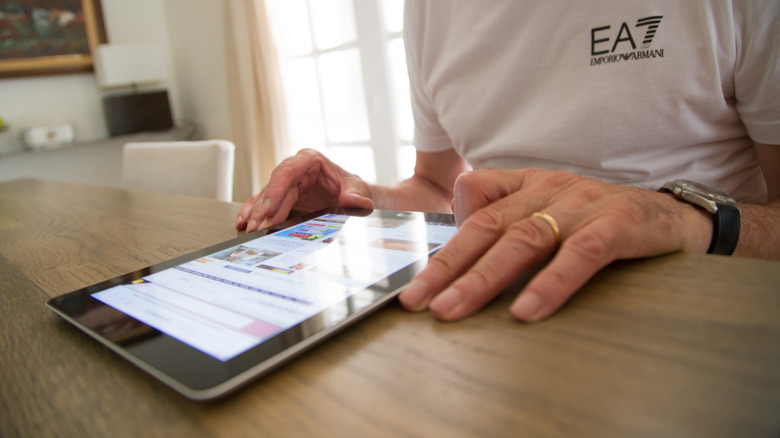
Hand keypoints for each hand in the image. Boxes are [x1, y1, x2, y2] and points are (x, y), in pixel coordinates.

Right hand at [236, 149, 373, 232]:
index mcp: (309, 159)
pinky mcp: (282, 197)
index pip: (287, 171)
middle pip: (274, 187)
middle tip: (258, 227)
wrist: (351, 196)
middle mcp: (294, 169)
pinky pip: (264, 203)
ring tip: (250, 229)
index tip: (270, 207)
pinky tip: (243, 222)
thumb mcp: (358, 189)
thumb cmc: (352, 188)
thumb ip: (356, 194)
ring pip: (266, 197)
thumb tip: (355, 201)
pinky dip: (253, 212)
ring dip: (257, 214)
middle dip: (265, 209)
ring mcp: (286, 184)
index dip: (276, 189)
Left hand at [398, 169, 711, 321]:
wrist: (672, 215)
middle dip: (447, 266)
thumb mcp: (550, 213)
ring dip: (484, 278)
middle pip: (487, 226)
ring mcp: (582, 205)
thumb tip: (464, 256)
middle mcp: (549, 190)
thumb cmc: (601, 220)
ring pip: (524, 240)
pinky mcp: (617, 225)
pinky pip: (580, 255)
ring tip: (454, 308)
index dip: (445, 237)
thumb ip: (510, 224)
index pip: (474, 200)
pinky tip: (527, 312)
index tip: (420, 277)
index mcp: (528, 184)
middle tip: (417, 300)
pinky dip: (551, 284)